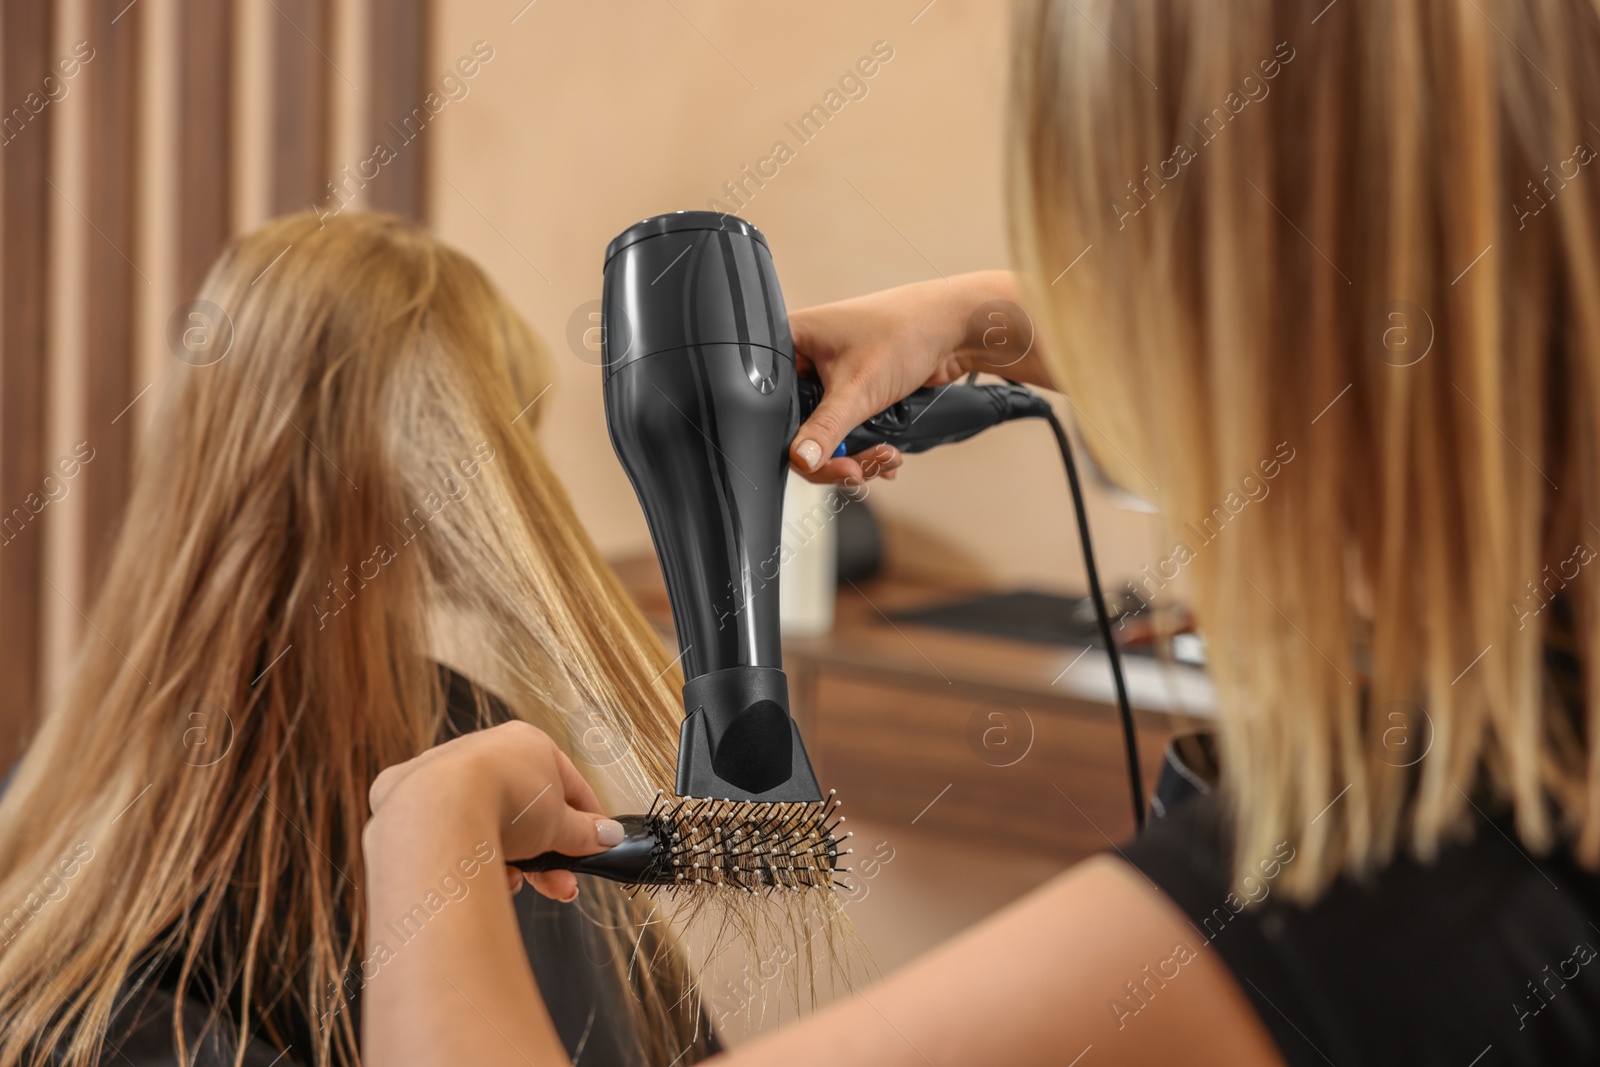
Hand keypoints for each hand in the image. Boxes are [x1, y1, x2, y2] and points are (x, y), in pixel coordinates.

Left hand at [366, 720, 623, 902]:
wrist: (440, 813)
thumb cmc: (505, 802)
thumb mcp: (561, 824)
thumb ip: (586, 832)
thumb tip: (608, 837)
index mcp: (526, 742)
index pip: (567, 783)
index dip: (585, 820)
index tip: (593, 847)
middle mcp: (482, 749)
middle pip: (525, 810)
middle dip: (547, 854)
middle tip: (561, 884)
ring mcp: (441, 772)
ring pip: (486, 822)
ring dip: (509, 858)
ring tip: (516, 884)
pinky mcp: (404, 799)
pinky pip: (447, 831)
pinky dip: (466, 855)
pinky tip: (477, 874)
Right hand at [788, 270, 1048, 483]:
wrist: (954, 327)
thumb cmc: (904, 331)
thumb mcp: (856, 388)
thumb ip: (825, 430)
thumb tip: (802, 461)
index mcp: (790, 343)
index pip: (775, 407)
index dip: (798, 444)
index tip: (830, 463)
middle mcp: (805, 358)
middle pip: (801, 427)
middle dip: (835, 456)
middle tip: (858, 469)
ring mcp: (830, 375)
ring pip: (828, 433)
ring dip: (857, 455)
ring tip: (885, 457)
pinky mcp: (855, 389)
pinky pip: (849, 429)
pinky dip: (867, 447)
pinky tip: (887, 454)